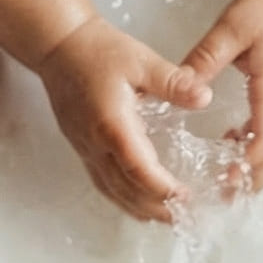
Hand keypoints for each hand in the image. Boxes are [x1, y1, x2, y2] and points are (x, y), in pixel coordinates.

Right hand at [36, 17, 210, 222]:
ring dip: (138, 208)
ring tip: (165, 217)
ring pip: (111, 191)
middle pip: (125, 190)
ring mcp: (84, 147)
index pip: (139, 169)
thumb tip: (204, 96)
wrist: (58, 45)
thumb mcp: (141, 60)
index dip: (163, 189)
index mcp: (112, 124)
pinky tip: (137, 201)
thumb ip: (173, 82)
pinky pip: (101, 182)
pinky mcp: (81, 145)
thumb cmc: (97, 50)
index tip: (186, 198)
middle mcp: (95, 143)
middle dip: (155, 208)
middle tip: (184, 217)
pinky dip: (122, 198)